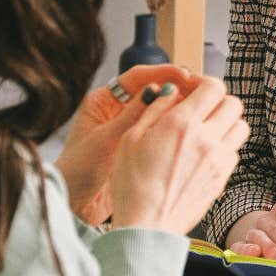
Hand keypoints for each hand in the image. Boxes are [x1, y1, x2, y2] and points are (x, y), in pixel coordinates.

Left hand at [55, 65, 195, 223]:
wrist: (75, 203)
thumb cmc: (78, 171)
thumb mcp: (106, 138)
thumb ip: (132, 114)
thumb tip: (157, 90)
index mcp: (104, 102)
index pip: (137, 77)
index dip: (162, 73)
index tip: (184, 75)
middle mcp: (118, 111)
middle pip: (152, 91)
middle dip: (175, 88)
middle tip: (198, 89)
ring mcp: (130, 129)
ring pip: (159, 110)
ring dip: (178, 108)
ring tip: (199, 107)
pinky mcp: (139, 147)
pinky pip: (161, 131)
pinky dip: (175, 128)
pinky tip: (190, 129)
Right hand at [111, 76, 249, 234]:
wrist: (148, 226)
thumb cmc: (132, 185)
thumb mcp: (131, 138)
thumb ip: (154, 110)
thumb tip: (170, 91)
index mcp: (183, 124)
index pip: (214, 87)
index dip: (205, 83)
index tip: (194, 90)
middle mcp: (207, 139)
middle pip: (234, 104)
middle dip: (219, 101)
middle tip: (203, 109)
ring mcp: (219, 160)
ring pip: (241, 127)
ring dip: (227, 123)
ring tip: (207, 130)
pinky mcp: (223, 179)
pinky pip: (235, 152)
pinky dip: (226, 146)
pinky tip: (206, 153)